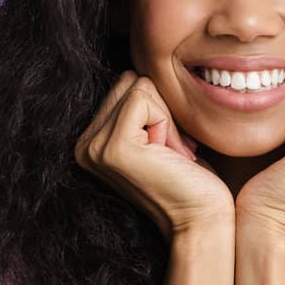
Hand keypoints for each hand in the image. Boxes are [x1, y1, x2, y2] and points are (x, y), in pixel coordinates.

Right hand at [74, 70, 233, 241]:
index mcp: (91, 141)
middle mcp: (84, 145)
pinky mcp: (114, 147)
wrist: (201, 220)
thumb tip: (143, 64)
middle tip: (171, 151)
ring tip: (170, 155)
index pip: (128, 84)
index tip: (168, 147)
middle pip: (131, 80)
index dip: (159, 109)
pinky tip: (170, 155)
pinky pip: (144, 98)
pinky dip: (167, 123)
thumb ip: (144, 105)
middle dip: (162, 110)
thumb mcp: (160, 133)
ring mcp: (94, 147)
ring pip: (140, 86)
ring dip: (166, 119)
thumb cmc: (191, 178)